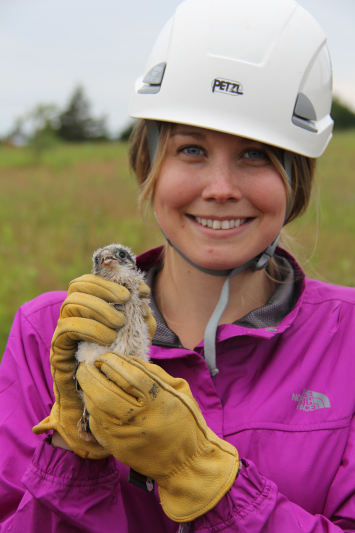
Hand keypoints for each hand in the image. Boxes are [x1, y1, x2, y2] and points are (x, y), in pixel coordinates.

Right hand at [33, 274, 155, 458]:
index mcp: (89, 309)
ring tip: (118, 324)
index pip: (90, 281)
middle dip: (104, 289)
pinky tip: (108, 337)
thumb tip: (144, 303)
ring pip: (71, 303)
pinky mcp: (58, 348)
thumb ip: (141, 322)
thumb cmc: (115, 367)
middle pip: (78, 286)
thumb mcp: (135, 341)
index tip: (140, 291)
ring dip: (99, 309)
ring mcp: (63, 330)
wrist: (96, 401)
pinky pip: (67, 327)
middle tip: (125, 301)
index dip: (114, 280)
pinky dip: (90, 327)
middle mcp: (73, 316)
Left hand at [76, 353, 238, 520]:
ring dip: (88, 392)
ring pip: (98, 409)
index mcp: (159, 400)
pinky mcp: (118, 449)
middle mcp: (141, 418)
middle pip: (106, 392)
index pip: (129, 375)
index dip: (112, 362)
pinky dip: (92, 411)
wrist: (187, 463)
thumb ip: (154, 372)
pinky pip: (97, 426)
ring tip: (87, 381)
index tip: (104, 357)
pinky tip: (93, 402)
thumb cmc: (186, 421)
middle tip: (86, 367)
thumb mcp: (180, 390)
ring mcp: (127, 435)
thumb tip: (127, 360)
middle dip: (91, 376)